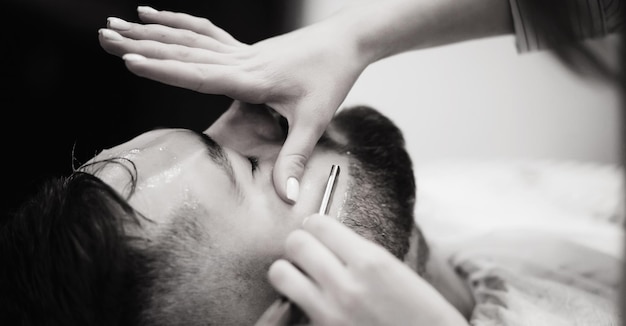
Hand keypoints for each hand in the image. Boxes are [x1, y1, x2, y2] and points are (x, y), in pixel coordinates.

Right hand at [98, 6, 367, 203]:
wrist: (345, 41)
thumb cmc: (331, 77)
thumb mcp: (315, 119)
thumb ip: (295, 157)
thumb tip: (285, 195)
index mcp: (252, 78)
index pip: (200, 73)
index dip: (165, 68)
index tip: (131, 61)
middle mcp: (241, 61)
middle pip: (183, 51)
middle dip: (141, 45)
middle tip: (104, 36)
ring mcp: (242, 51)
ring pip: (188, 40)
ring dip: (152, 32)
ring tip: (118, 24)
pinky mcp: (246, 48)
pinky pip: (205, 34)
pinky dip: (178, 24)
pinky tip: (156, 15)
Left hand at [267, 216, 468, 324]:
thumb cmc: (419, 312)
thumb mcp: (394, 271)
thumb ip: (359, 253)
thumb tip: (326, 238)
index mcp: (370, 262)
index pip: (319, 223)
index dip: (316, 225)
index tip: (318, 231)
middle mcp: (346, 285)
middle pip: (295, 242)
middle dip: (299, 244)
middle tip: (307, 252)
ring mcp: (330, 313)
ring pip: (280, 273)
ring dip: (288, 271)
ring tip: (300, 276)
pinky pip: (291, 308)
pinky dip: (295, 304)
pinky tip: (309, 304)